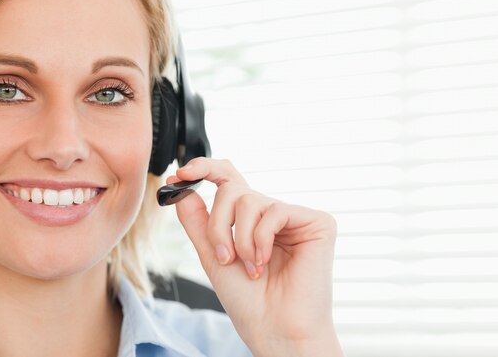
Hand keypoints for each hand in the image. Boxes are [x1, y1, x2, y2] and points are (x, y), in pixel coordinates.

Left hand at [167, 158, 343, 356]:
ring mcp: (294, 217)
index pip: (229, 179)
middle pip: (232, 190)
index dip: (205, 168)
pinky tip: (266, 262)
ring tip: (251, 267)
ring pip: (249, 200)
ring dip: (240, 238)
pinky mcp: (317, 222)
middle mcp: (271, 214)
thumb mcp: (213, 255)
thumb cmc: (249, 300)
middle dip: (218, 223)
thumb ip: (198, 221)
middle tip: (224, 255)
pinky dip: (261, 239)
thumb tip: (181, 188)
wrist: (275, 329)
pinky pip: (274, 211)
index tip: (181, 173)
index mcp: (249, 220)